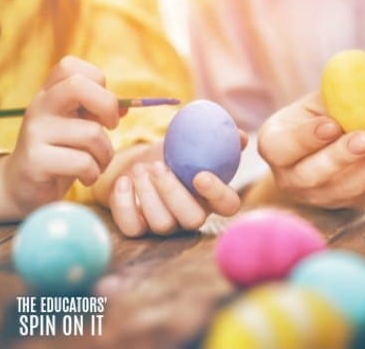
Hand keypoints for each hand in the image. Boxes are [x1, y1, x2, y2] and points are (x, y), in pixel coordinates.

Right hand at [0, 57, 118, 218]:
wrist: (24, 186)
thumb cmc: (61, 152)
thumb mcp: (79, 126)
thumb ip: (99, 112)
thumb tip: (126, 107)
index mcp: (50, 94)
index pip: (71, 66)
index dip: (98, 82)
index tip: (104, 108)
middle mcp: (40, 107)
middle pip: (77, 85)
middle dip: (107, 107)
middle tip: (110, 127)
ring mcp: (36, 132)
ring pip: (92, 133)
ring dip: (106, 154)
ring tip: (97, 163)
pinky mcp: (36, 160)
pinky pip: (83, 162)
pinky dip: (94, 173)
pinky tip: (86, 177)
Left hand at [105, 132, 247, 236]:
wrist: (143, 163)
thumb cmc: (176, 154)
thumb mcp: (196, 143)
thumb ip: (219, 140)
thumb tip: (241, 136)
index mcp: (212, 197)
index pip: (228, 205)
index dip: (218, 194)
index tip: (201, 175)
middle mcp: (191, 216)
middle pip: (193, 220)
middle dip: (173, 193)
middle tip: (158, 167)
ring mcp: (166, 226)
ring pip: (162, 224)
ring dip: (148, 194)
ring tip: (139, 168)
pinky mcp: (139, 228)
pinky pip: (132, 228)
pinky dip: (125, 204)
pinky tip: (123, 181)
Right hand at [257, 91, 364, 209]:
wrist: (328, 145)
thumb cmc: (319, 115)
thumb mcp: (318, 101)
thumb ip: (335, 94)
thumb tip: (362, 82)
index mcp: (275, 147)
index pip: (282, 148)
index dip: (305, 139)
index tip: (331, 124)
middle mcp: (291, 179)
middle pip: (313, 175)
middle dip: (342, 157)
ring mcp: (319, 197)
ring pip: (346, 189)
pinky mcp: (349, 204)